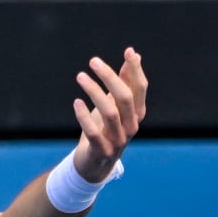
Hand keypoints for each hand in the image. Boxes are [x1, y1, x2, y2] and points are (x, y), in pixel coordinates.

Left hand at [71, 48, 147, 181]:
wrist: (95, 165)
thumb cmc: (105, 130)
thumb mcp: (115, 105)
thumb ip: (124, 83)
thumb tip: (132, 54)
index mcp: (137, 113)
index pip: (140, 88)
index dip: (135, 70)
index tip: (128, 51)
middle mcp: (131, 126)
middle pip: (124, 97)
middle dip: (109, 77)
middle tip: (93, 61)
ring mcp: (118, 140)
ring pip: (109, 112)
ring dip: (93, 91)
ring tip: (80, 76)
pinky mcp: (102, 151)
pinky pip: (93, 132)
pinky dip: (84, 116)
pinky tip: (76, 102)